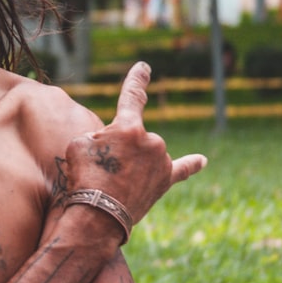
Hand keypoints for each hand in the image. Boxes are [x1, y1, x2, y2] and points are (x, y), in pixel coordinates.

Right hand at [63, 62, 206, 224]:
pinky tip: (202, 161)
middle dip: (119, 146)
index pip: (133, 95)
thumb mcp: (78, 144)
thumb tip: (113, 145)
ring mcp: (162, 161)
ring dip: (132, 161)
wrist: (99, 215)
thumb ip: (99, 135)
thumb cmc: (84, 177)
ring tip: (114, 182)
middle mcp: (152, 140)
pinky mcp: (166, 181)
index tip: (145, 66)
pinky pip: (182, 169)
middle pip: (134, 134)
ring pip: (146, 152)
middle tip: (102, 168)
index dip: (137, 79)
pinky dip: (191, 165)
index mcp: (129, 127)